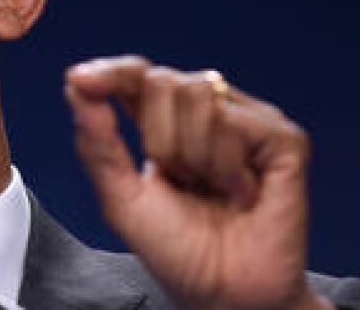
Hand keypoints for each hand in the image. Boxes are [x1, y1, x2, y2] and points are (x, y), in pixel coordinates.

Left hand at [65, 55, 331, 309]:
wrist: (223, 296)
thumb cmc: (176, 251)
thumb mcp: (120, 196)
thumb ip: (97, 140)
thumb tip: (76, 84)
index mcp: (163, 121)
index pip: (135, 75)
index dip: (111, 72)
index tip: (82, 79)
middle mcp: (205, 112)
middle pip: (161, 80)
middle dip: (157, 138)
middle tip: (180, 180)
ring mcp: (246, 122)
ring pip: (198, 94)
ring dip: (191, 154)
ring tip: (210, 188)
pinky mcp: (282, 139)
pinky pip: (234, 122)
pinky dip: (225, 165)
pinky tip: (240, 192)